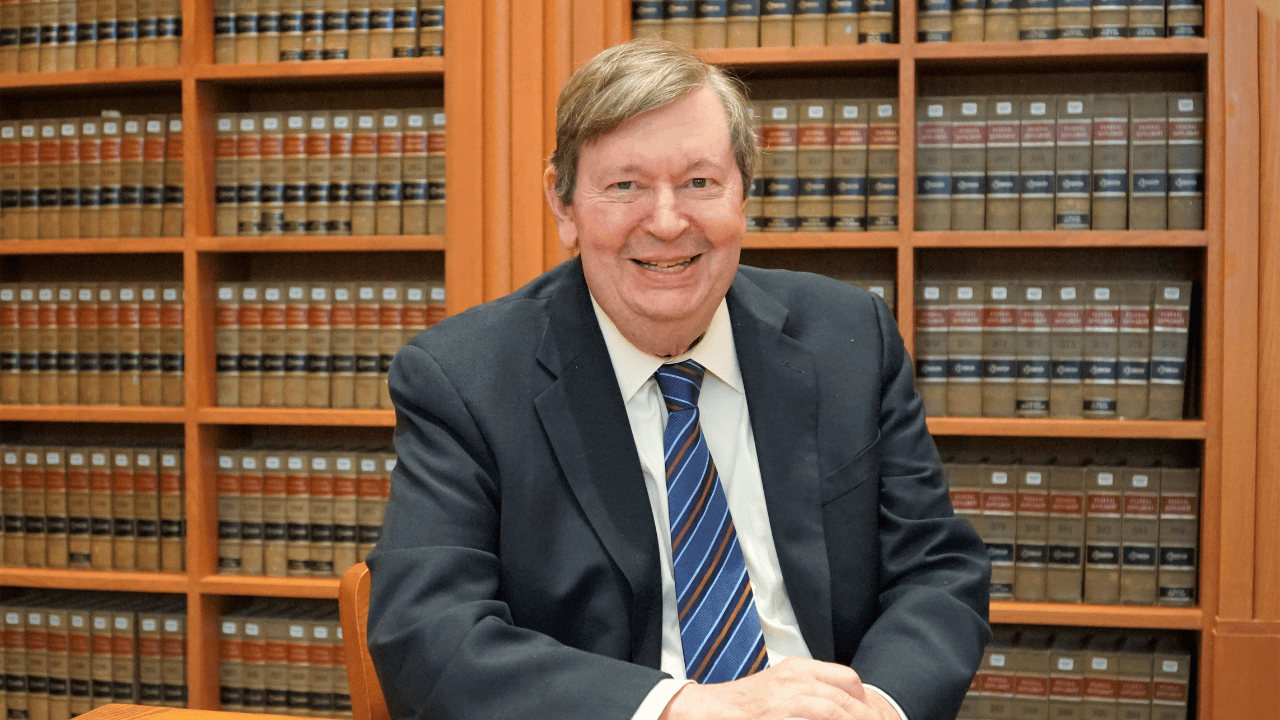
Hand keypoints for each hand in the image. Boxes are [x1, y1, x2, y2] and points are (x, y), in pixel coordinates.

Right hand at [659, 658, 901, 719]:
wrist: (708, 711)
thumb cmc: (740, 707)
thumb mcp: (777, 690)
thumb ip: (804, 693)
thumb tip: (833, 707)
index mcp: (797, 669)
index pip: (846, 679)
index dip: (864, 701)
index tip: (871, 716)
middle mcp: (796, 679)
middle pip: (847, 694)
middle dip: (866, 714)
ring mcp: (788, 697)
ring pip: (837, 708)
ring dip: (855, 719)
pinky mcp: (782, 713)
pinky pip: (820, 717)